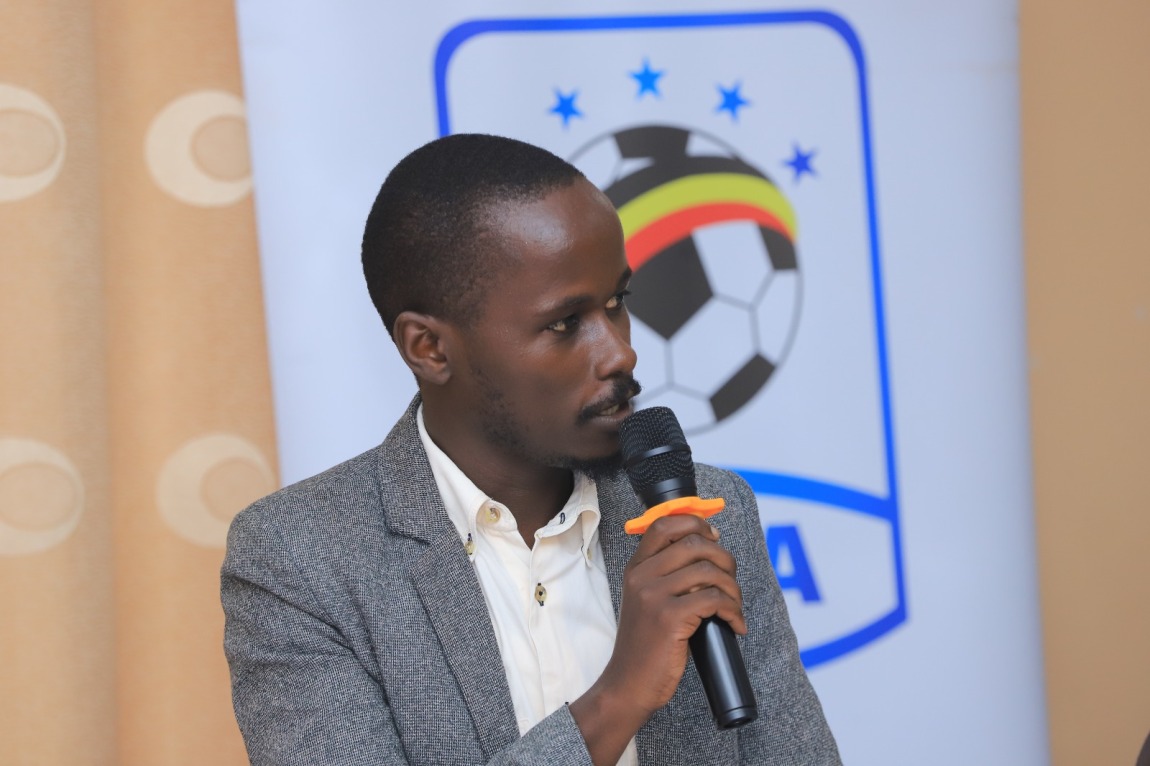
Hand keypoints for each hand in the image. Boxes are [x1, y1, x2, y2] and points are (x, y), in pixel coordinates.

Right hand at [570, 514, 744, 764]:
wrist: (628, 683)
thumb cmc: (645, 645)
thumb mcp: (645, 601)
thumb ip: (666, 575)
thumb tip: (707, 552)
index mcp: (635, 568)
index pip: (663, 524)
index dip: (694, 522)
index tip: (713, 536)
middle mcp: (642, 576)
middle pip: (694, 543)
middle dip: (724, 558)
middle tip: (731, 580)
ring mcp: (654, 596)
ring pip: (709, 572)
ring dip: (733, 588)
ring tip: (734, 606)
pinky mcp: (670, 618)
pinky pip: (715, 600)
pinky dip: (733, 610)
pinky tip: (735, 624)